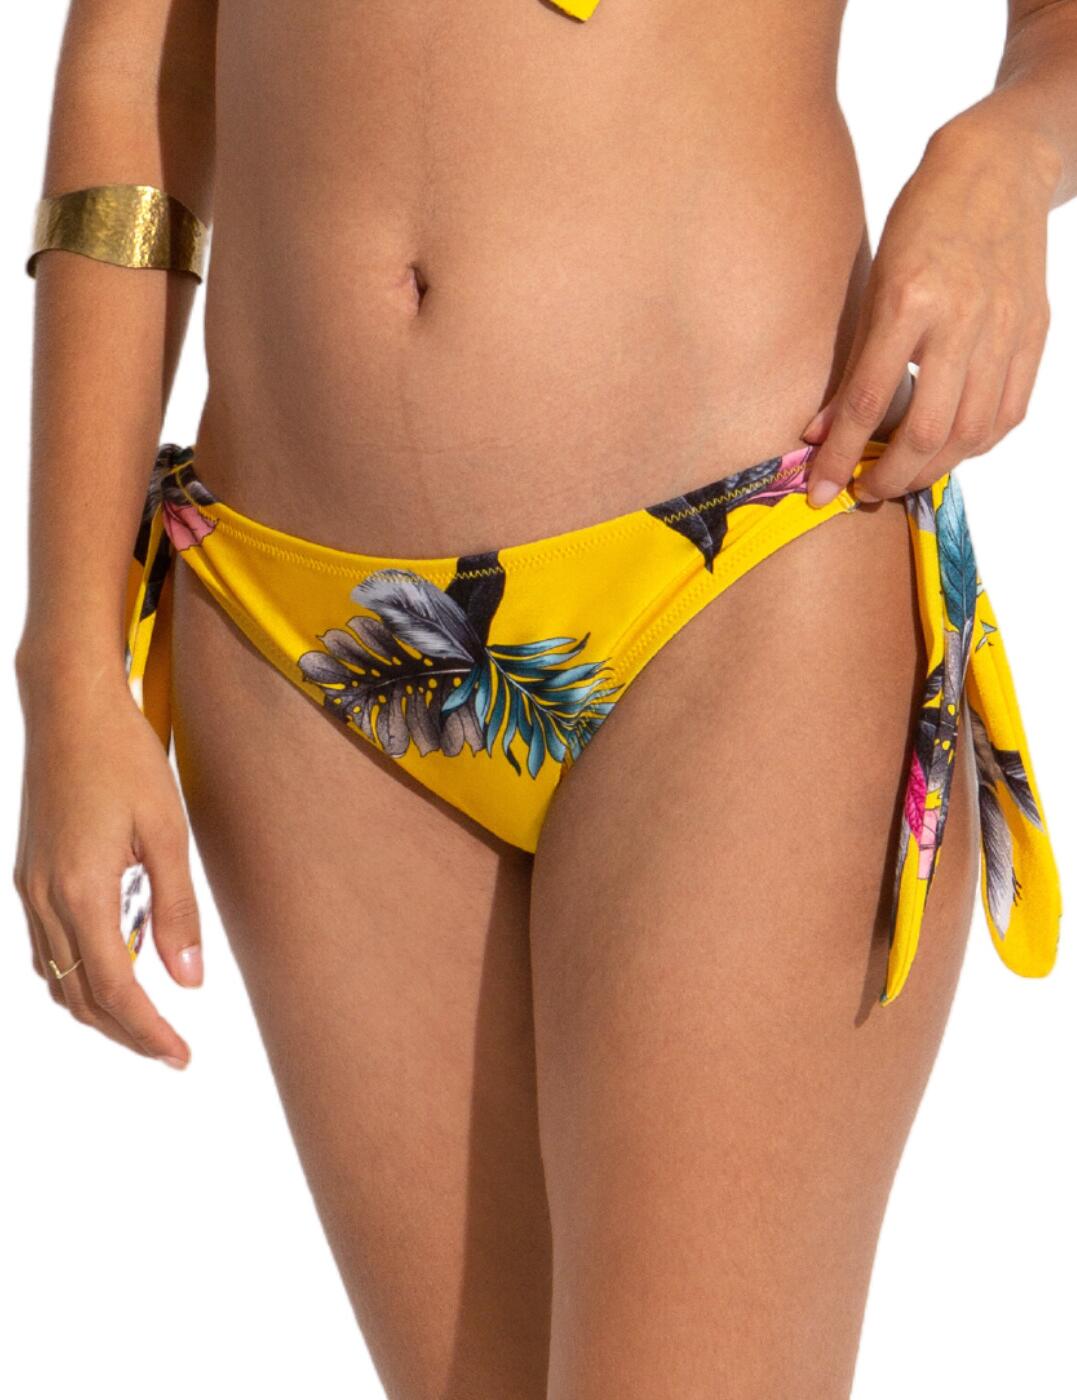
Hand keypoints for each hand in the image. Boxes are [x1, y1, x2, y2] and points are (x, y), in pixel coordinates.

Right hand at [14, 665, 200, 1067]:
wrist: (69, 708)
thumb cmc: (125, 759)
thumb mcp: (167, 832)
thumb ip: (177, 910)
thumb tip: (190, 980)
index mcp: (83, 890)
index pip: (115, 988)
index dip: (148, 1031)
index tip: (180, 1056)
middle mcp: (45, 897)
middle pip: (80, 994)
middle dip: (126, 1032)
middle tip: (170, 1051)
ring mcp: (29, 886)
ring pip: (56, 976)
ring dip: (98, 1009)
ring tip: (146, 1022)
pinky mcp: (29, 873)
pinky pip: (45, 946)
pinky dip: (76, 974)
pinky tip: (110, 970)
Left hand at [803, 113, 1059, 505]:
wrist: (999, 169)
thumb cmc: (923, 223)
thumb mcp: (875, 282)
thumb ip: (853, 363)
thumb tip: (820, 433)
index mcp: (909, 301)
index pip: (868, 402)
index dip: (840, 456)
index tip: (820, 491)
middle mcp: (962, 320)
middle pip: (926, 433)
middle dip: (888, 478)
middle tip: (862, 491)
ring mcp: (1004, 331)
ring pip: (969, 435)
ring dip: (929, 471)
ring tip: (899, 478)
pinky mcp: (1033, 336)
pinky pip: (1006, 414)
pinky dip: (973, 447)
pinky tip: (947, 451)